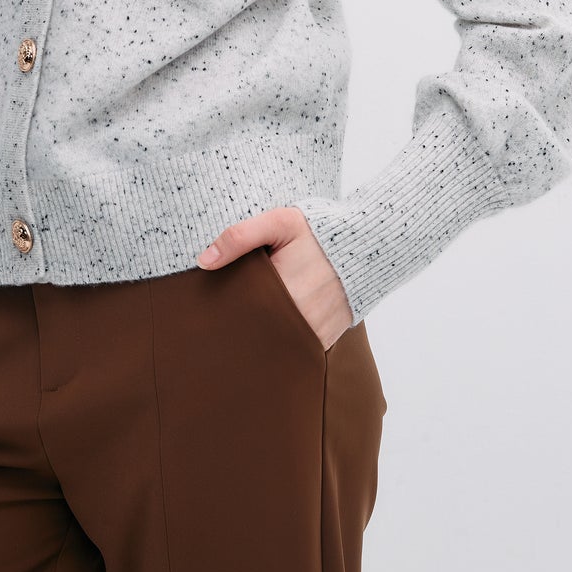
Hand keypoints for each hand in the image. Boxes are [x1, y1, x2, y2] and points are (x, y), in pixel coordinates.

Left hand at [196, 207, 353, 350]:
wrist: (367, 245)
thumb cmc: (319, 231)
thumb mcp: (280, 222)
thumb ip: (240, 236)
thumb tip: (203, 261)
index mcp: (282, 289)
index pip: (240, 309)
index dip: (224, 308)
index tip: (211, 306)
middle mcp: (299, 318)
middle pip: (254, 331)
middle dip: (239, 325)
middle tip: (221, 321)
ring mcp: (314, 333)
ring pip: (273, 344)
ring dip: (261, 336)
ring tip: (246, 325)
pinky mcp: (325, 341)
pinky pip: (294, 349)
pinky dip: (282, 342)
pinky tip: (270, 331)